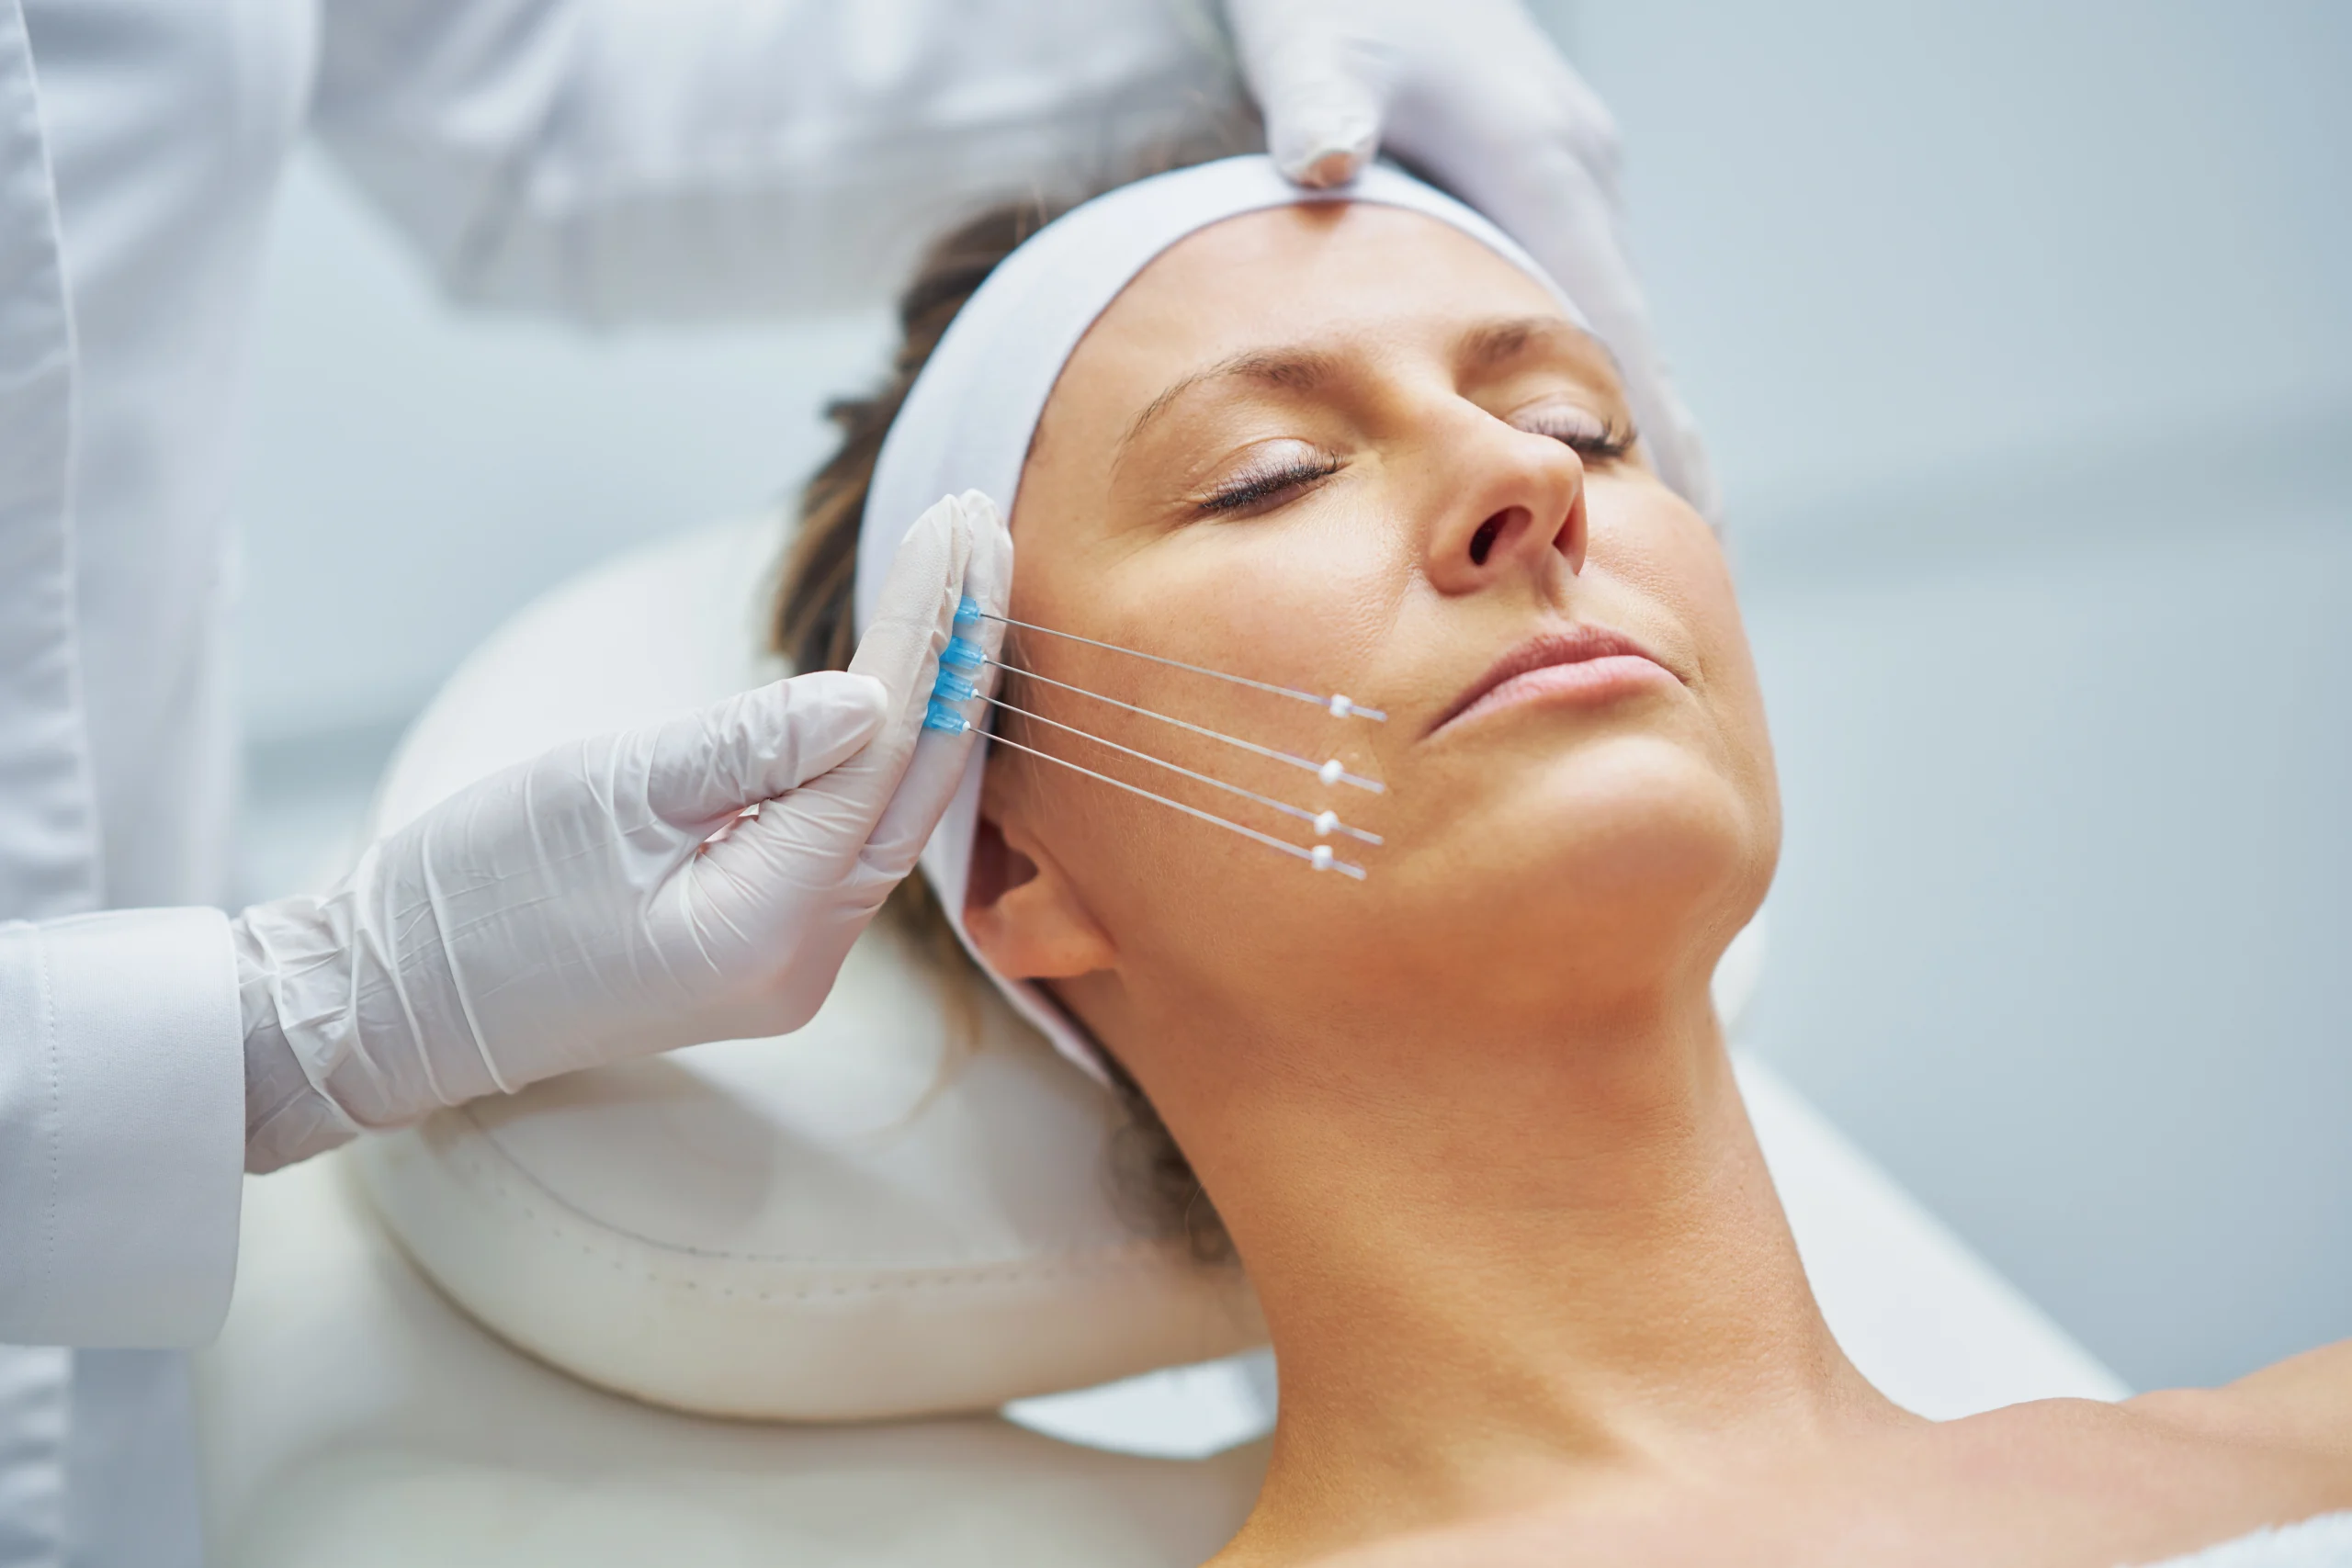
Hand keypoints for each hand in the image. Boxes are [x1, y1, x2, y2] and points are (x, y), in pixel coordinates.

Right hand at [238, 492, 1012, 1167]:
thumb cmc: (472, 898)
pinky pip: (855, 836)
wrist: (393, 1006)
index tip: (956, 522)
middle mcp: (805, 962)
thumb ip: (748, 746)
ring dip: (935, 695)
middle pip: (917, 785)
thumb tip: (873, 695)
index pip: (878, 751)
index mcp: (765, 929)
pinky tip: (914, 675)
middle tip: (985, 527)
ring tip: (967, 579)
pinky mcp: (771, 945)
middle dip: (959, 652)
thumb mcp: (602, 794)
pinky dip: (885, 749)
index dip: (927, 631)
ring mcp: (794, 963)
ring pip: (898, 811)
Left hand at [1224, 0, 1717, 520]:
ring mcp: (1570, 172)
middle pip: (1637, 338)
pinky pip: (1587, 286)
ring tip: (1665, 520)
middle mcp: (1576, 174)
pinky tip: (1595, 427)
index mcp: (1539, 164)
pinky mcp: (1548, 173)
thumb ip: (1321, 109)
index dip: (1651, 429)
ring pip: (1614, 315)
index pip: (1612, 327)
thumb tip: (1325, 162)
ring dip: (1641, 411)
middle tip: (1700, 554)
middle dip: (1673, 445)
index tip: (1683, 518)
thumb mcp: (1317, 46)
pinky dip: (1600, 362)